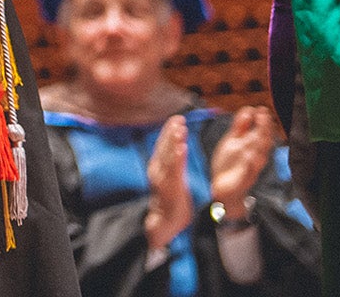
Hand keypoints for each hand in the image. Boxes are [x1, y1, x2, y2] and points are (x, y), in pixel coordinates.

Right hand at [146, 114, 194, 251]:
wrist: (164, 221)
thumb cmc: (171, 201)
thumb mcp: (170, 180)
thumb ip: (172, 167)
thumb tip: (177, 152)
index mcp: (157, 168)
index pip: (162, 146)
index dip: (168, 132)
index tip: (175, 119)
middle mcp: (157, 170)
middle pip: (164, 146)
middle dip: (171, 131)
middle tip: (178, 118)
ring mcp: (162, 178)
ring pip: (168, 155)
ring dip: (174, 140)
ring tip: (180, 128)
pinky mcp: (170, 186)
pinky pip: (175, 169)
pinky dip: (178, 157)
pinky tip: (182, 147)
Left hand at [207, 105, 277, 218]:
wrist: (222, 187)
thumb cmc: (229, 163)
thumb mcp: (232, 140)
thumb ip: (240, 126)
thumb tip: (249, 109)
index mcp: (252, 147)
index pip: (261, 132)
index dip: (262, 121)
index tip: (261, 109)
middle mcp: (255, 156)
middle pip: (263, 142)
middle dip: (264, 129)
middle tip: (263, 115)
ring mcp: (251, 168)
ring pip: (259, 155)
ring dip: (260, 144)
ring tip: (259, 131)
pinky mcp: (244, 179)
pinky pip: (249, 172)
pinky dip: (250, 164)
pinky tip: (251, 156)